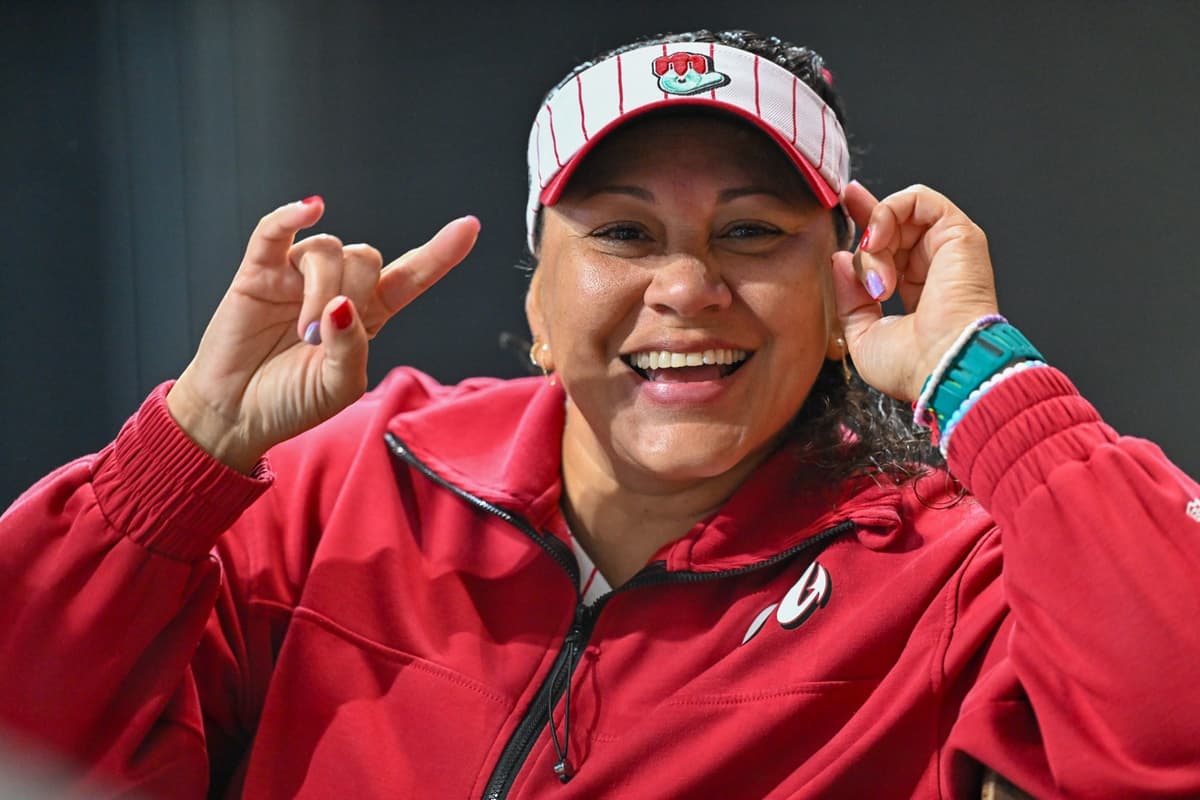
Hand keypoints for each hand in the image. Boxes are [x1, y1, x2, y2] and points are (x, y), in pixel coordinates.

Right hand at [167, 197, 479, 471]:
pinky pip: (276, 231)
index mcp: (367, 316)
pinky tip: (309, 208)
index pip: (410, 276)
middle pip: (365, 257)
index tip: (469, 227)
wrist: (234, 415)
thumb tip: (342, 304)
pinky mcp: (258, 272)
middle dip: (353, 291)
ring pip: (327, 250)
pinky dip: (291, 215)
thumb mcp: (338, 387)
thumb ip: (352, 348)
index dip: (439, 254)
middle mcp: (337, 288)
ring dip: (321, 287)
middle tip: (321, 337)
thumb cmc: (290, 403)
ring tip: (303, 330)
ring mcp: (296, 277)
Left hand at [830, 182, 999, 402]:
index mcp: (916, 292)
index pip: (890, 248)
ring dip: (875, 235)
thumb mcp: (863, 334)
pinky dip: (890, 210)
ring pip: (901, 214)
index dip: (866, 226)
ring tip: (874, 273)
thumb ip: (849, 297)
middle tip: (858, 252)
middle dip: (864, 226)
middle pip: (894, 224)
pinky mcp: (960, 234)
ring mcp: (948, 250)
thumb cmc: (912, 365)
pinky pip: (920, 199)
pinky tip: (877, 242)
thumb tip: (841, 260)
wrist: (944, 367)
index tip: (845, 206)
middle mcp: (934, 267)